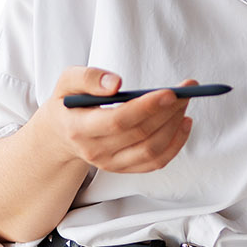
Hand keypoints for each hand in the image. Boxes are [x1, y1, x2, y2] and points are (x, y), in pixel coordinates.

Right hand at [33, 67, 192, 172]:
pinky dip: (175, 143)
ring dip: (174, 125)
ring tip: (184, 101)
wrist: (61, 134)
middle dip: (168, 111)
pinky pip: (156, 162)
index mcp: (79, 128)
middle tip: (186, 89)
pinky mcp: (125, 168)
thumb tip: (116, 82)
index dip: (146, 107)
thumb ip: (88, 77)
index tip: (170, 92)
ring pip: (152, 150)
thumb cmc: (68, 103)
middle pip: (140, 135)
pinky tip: (183, 122)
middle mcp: (95, 152)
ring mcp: (111, 164)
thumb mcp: (67, 82)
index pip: (118, 121)